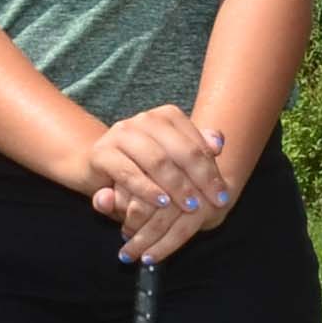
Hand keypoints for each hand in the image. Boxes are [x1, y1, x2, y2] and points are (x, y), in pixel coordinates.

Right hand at [76, 106, 234, 264]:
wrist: (99, 167)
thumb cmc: (146, 167)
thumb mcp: (174, 161)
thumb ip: (196, 150)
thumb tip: (219, 142)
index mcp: (166, 116)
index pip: (196, 144)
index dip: (211, 172)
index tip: (222, 195)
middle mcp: (144, 119)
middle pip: (180, 151)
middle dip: (198, 180)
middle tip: (209, 204)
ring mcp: (121, 133)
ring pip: (156, 160)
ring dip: (176, 186)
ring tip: (189, 205)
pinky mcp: (101, 153)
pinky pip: (129, 173)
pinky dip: (147, 190)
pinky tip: (161, 203)